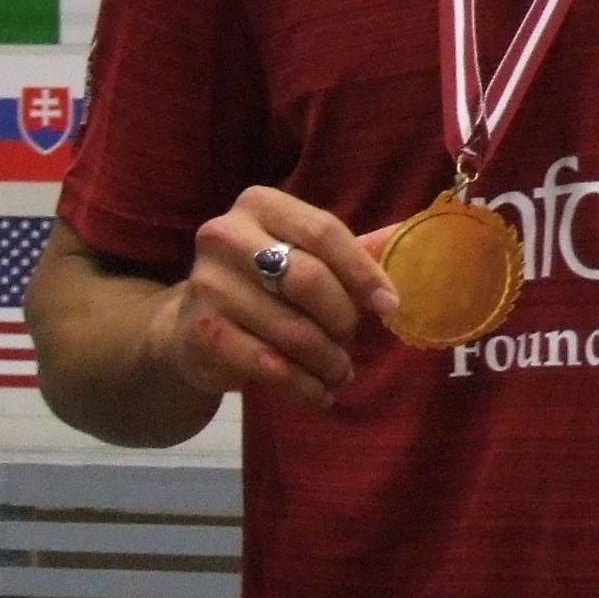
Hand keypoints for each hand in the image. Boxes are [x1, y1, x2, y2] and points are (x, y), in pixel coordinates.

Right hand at [151, 186, 400, 411]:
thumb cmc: (262, 284)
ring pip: (294, 331)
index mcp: (258, 205)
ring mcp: (208, 285)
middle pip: (309, 279)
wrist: (191, 326)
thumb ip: (350, 251)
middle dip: (342, 319)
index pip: (323, 232)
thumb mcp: (302, 255)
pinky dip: (305, 387)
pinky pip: (271, 367)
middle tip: (349, 339)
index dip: (362, 272)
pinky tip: (318, 393)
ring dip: (329, 361)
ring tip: (339, 372)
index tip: (389, 305)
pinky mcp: (203, 334)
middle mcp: (225, 236)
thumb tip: (407, 248)